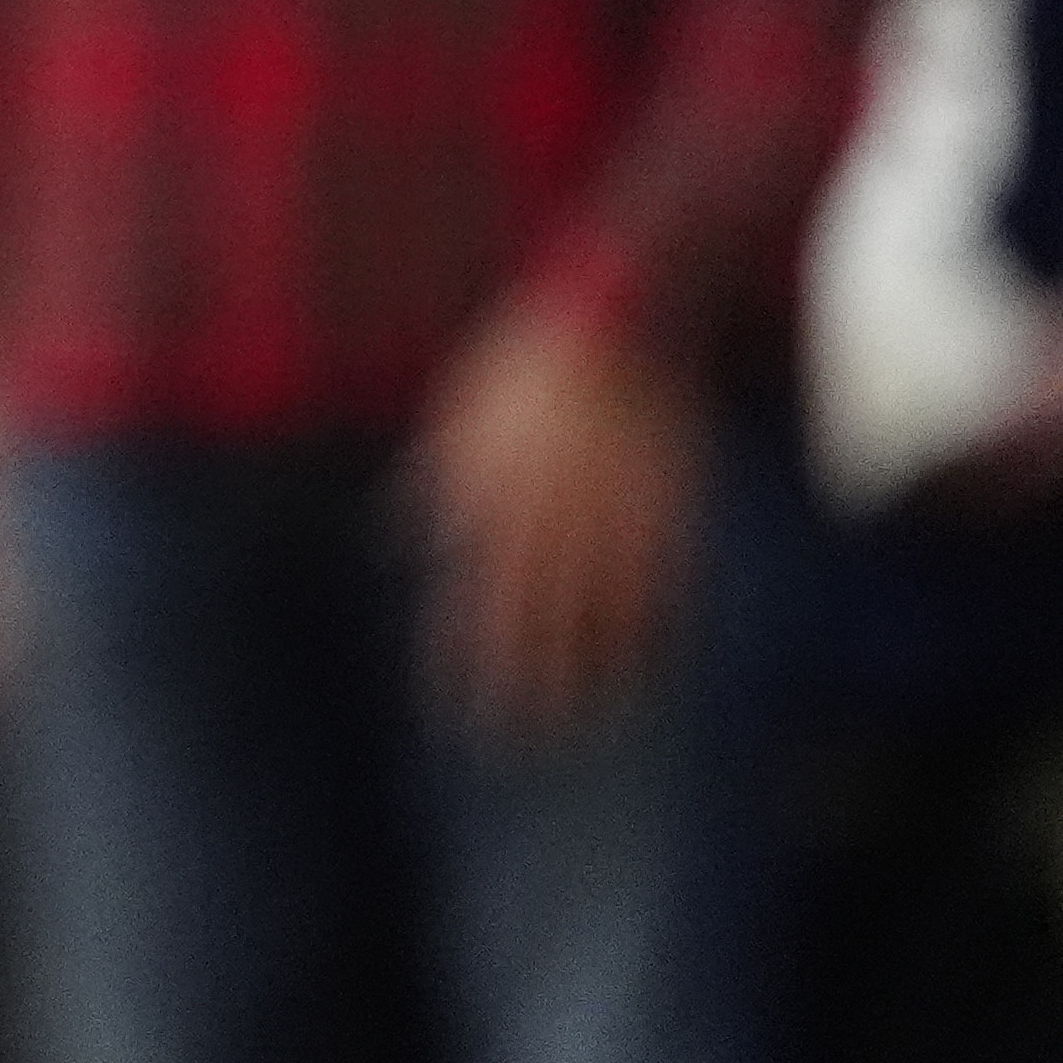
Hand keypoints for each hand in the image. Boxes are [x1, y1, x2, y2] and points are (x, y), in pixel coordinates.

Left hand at [411, 293, 703, 737]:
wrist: (616, 320)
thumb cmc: (525, 367)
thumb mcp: (461, 419)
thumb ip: (434, 483)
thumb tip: (396, 537)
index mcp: (495, 491)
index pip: (478, 597)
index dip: (469, 657)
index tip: (462, 706)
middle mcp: (552, 515)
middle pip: (538, 619)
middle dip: (527, 684)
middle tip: (520, 742)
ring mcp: (612, 514)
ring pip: (601, 614)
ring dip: (591, 674)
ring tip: (583, 721)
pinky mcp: (667, 506)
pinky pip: (662, 583)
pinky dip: (653, 631)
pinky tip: (647, 669)